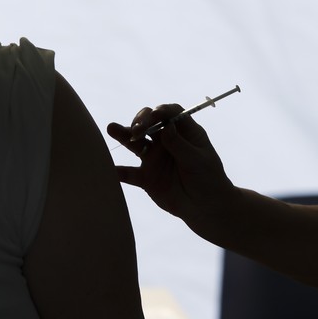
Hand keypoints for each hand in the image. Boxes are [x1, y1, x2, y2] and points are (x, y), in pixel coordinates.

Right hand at [106, 104, 236, 229]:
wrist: (206, 207)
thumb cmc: (208, 178)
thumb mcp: (198, 160)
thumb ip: (180, 145)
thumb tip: (166, 127)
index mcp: (184, 132)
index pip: (170, 114)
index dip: (161, 111)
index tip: (154, 115)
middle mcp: (166, 141)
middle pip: (149, 123)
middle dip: (141, 122)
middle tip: (136, 130)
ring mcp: (154, 158)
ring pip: (136, 143)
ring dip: (124, 135)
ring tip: (111, 128)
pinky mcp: (146, 176)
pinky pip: (130, 173)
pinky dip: (119, 172)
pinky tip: (109, 169)